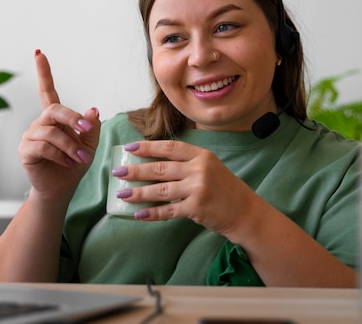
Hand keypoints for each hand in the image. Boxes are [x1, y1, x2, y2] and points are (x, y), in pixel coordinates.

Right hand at [18, 50, 100, 202]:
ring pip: (51, 132)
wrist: (62, 188)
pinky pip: (43, 146)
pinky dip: (60, 155)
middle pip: (54, 109)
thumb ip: (91, 127)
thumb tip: (93, 110)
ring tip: (80, 158)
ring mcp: (31, 136)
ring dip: (70, 146)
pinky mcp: (25, 150)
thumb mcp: (90, 145)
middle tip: (86, 131)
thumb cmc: (74, 164)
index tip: (38, 53)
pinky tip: (67, 163)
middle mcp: (41, 123)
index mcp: (55, 118)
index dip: (43, 72)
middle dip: (73, 119)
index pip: (47, 90)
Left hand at [113, 140, 259, 236]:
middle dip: (136, 171)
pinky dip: (152, 213)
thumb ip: (187, 163)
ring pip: (161, 189)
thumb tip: (153, 163)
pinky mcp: (197, 208)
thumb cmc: (224, 188)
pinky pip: (169, 210)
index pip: (170, 148)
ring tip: (122, 194)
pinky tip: (139, 213)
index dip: (147, 147)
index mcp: (201, 155)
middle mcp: (199, 169)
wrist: (244, 211)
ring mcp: (198, 188)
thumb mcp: (209, 167)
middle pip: (161, 168)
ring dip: (139, 193)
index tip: (129, 148)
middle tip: (117, 173)